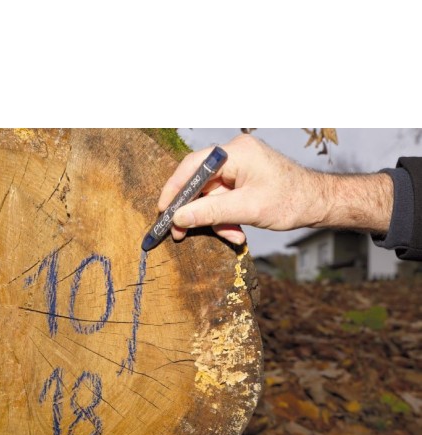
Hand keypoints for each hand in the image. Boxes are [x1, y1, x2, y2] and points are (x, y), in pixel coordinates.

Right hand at [158, 134, 324, 244]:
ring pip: (211, 196)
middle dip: (196, 212)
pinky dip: (226, 217)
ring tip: (232, 236)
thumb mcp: (246, 209)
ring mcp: (239, 167)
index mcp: (236, 153)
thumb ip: (210, 213)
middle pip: (200, 183)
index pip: (193, 166)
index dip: (174, 190)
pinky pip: (223, 199)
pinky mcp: (243, 179)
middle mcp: (234, 155)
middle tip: (181, 233)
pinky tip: (236, 231)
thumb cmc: (290, 200)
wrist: (317, 203)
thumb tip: (178, 218)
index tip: (163, 211)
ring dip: (216, 220)